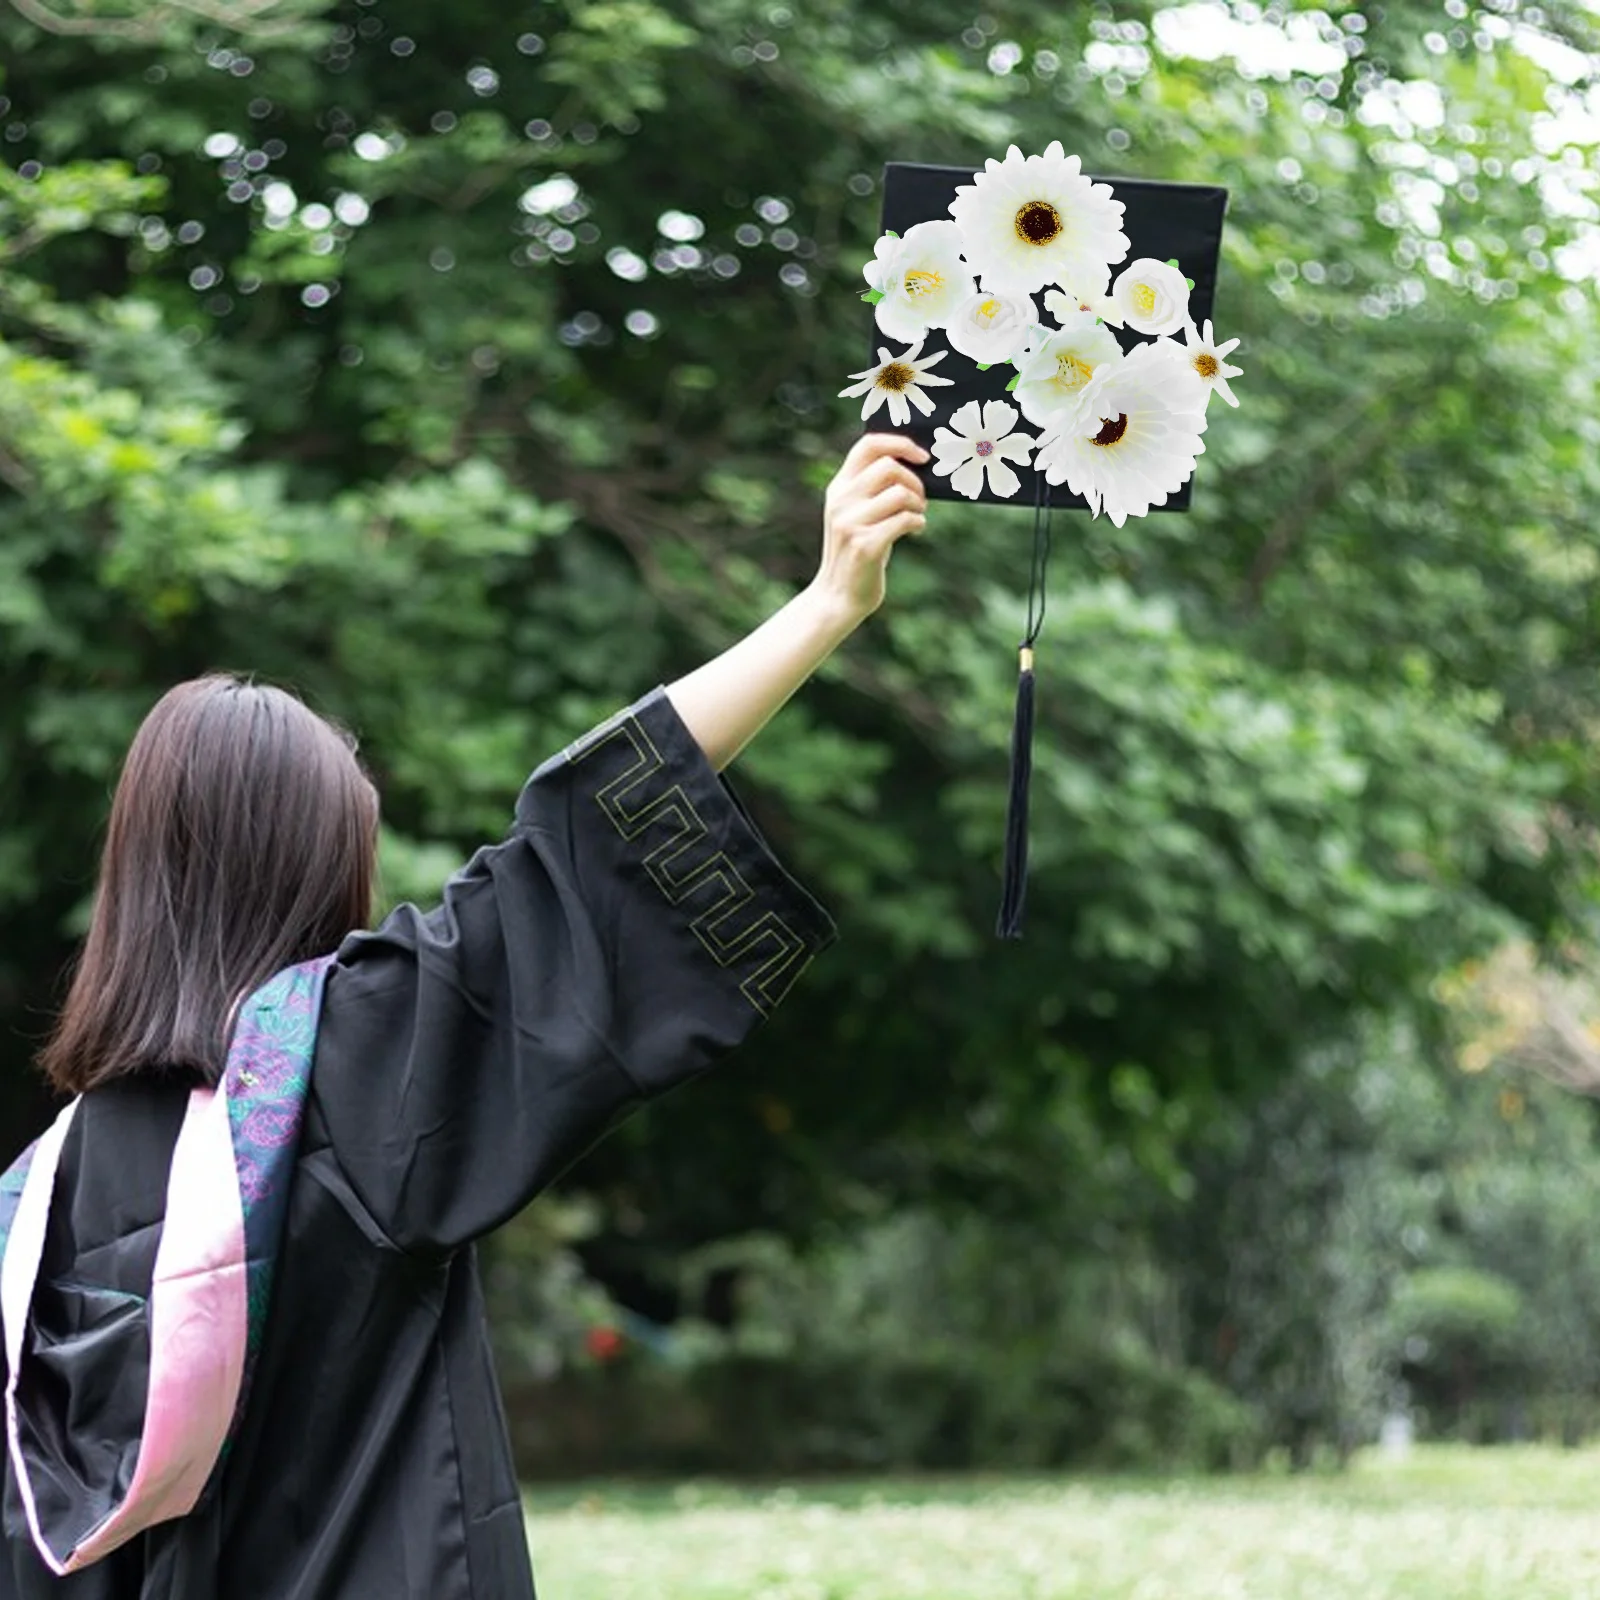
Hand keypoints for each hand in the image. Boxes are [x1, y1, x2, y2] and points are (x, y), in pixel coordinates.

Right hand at [812, 432, 928, 624]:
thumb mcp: (856, 515)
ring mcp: (851, 524)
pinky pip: (905, 520)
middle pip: (889, 467)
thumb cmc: (857, 552)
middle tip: (920, 499)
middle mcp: (841, 502)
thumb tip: (914, 464)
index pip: (868, 446)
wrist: (838, 596)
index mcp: (838, 488)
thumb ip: (872, 489)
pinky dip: (918, 523)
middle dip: (915, 481)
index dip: (899, 443)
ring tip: (917, 516)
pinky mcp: (865, 546)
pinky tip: (916, 531)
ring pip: (900, 494)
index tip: (921, 456)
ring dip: (918, 505)